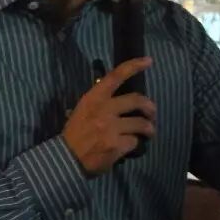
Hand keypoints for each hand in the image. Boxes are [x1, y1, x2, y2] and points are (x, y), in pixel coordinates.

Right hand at [63, 57, 156, 175]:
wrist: (67, 159)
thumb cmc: (74, 134)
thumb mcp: (81, 111)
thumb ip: (98, 104)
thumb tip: (116, 100)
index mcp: (94, 98)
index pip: (116, 76)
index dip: (134, 66)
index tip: (148, 61)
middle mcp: (104, 109)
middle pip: (137, 100)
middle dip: (150, 106)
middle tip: (152, 113)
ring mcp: (111, 127)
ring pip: (141, 124)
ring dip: (149, 128)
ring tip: (149, 132)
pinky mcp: (117, 145)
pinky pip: (135, 142)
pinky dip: (135, 145)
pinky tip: (131, 147)